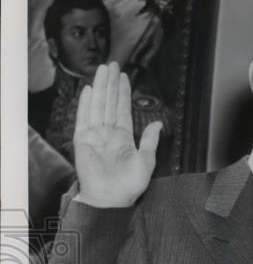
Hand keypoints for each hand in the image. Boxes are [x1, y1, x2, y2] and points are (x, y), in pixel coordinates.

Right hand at [74, 63, 161, 207]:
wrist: (112, 198)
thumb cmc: (129, 185)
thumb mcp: (147, 160)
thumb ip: (150, 140)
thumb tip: (157, 124)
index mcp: (123, 138)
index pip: (122, 109)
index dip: (123, 93)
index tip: (123, 77)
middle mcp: (108, 134)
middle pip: (109, 103)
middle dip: (110, 84)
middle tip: (112, 64)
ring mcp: (94, 135)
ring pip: (98, 106)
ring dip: (100, 87)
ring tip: (103, 70)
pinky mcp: (83, 140)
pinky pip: (84, 118)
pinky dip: (86, 104)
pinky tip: (88, 90)